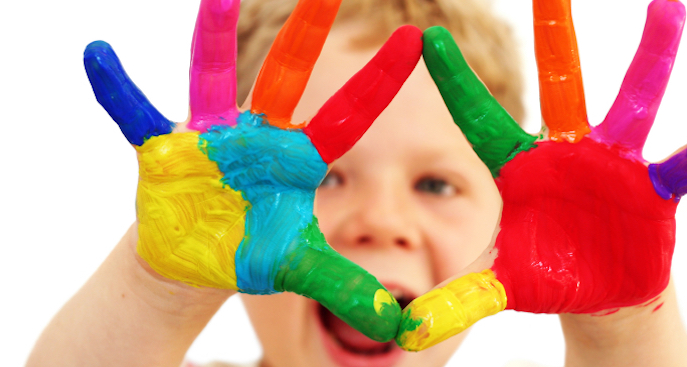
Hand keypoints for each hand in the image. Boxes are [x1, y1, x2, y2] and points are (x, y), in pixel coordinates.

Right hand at [83, 0, 421, 341]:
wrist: (196, 260)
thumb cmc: (252, 252)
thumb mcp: (300, 269)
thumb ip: (344, 287)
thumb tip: (393, 322)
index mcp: (298, 158)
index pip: (350, 115)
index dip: (379, 81)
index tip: (413, 39)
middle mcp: (259, 135)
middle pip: (288, 77)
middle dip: (307, 34)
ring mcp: (212, 137)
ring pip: (211, 77)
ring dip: (213, 40)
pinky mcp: (166, 150)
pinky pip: (136, 114)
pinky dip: (118, 89)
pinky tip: (98, 55)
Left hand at [396, 0, 686, 349]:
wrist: (600, 291)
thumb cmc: (548, 275)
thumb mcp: (504, 286)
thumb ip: (463, 299)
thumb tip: (412, 331)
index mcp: (522, 168)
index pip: (482, 120)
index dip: (457, 84)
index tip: (428, 39)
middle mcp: (568, 153)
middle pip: (562, 87)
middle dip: (555, 38)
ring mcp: (614, 165)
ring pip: (633, 103)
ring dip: (652, 58)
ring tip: (669, 8)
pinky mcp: (653, 189)